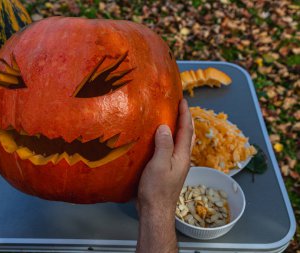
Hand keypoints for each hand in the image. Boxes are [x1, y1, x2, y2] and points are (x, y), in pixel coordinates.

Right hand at [138, 99, 194, 214]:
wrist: (156, 210)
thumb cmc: (156, 190)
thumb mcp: (159, 165)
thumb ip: (164, 145)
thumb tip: (165, 127)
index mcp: (182, 156)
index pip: (186, 130)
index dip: (185, 114)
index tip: (183, 100)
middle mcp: (182, 159)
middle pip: (188, 135)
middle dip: (186, 119)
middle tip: (180, 107)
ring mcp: (176, 165)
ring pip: (181, 142)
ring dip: (180, 129)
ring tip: (172, 119)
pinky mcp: (169, 170)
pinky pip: (173, 149)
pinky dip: (171, 139)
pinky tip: (162, 140)